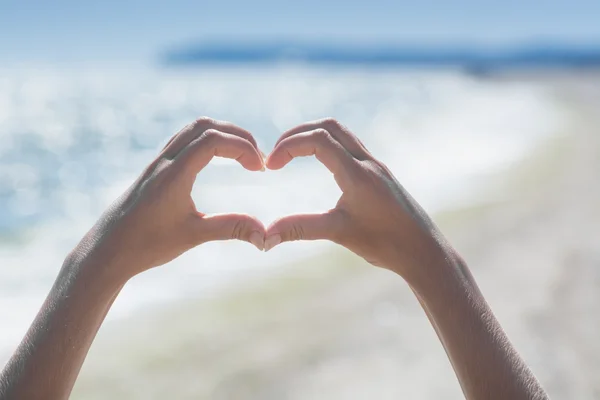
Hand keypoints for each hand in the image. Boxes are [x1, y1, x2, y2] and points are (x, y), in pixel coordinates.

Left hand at [69, 117, 265, 282]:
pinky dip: (205, 141)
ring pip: (191, 129)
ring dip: (220, 134)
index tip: (259, 169)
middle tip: (255, 157)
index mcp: (174, 174)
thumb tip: (265, 235)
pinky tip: (215, 161)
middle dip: (236, 135)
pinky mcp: (154, 169)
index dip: (242, 148)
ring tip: (241, 156)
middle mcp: (164, 162)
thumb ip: (231, 228)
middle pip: (204, 125)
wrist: (106, 251)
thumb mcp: (193, 236)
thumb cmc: (146, 245)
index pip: (213, 140)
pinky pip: (182, 140)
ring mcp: (157, 163)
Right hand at [264, 118, 452, 280]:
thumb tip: (265, 237)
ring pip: (342, 134)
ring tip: (292, 155)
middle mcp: (368, 163)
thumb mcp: (338, 233)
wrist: (425, 251)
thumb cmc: (387, 244)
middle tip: (277, 155)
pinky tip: (319, 165)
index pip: (318, 140)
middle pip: (329, 126)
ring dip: (314, 136)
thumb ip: (300, 229)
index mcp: (358, 174)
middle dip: (298, 134)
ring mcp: (376, 166)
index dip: (289, 146)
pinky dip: (328, 145)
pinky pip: (351, 146)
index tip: (271, 166)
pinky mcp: (380, 174)